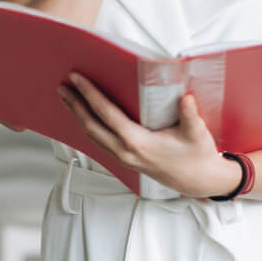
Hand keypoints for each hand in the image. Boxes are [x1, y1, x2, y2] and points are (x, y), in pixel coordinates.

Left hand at [58, 74, 238, 198]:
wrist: (199, 180)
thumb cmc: (197, 155)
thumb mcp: (196, 133)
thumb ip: (189, 115)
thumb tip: (185, 98)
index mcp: (137, 142)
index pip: (106, 114)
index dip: (89, 95)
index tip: (76, 79)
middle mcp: (125, 152)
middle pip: (91, 126)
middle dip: (75, 105)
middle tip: (62, 87)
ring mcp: (123, 158)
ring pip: (92, 136)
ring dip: (78, 116)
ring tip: (68, 98)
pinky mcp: (125, 159)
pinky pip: (100, 142)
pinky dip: (89, 126)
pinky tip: (86, 116)